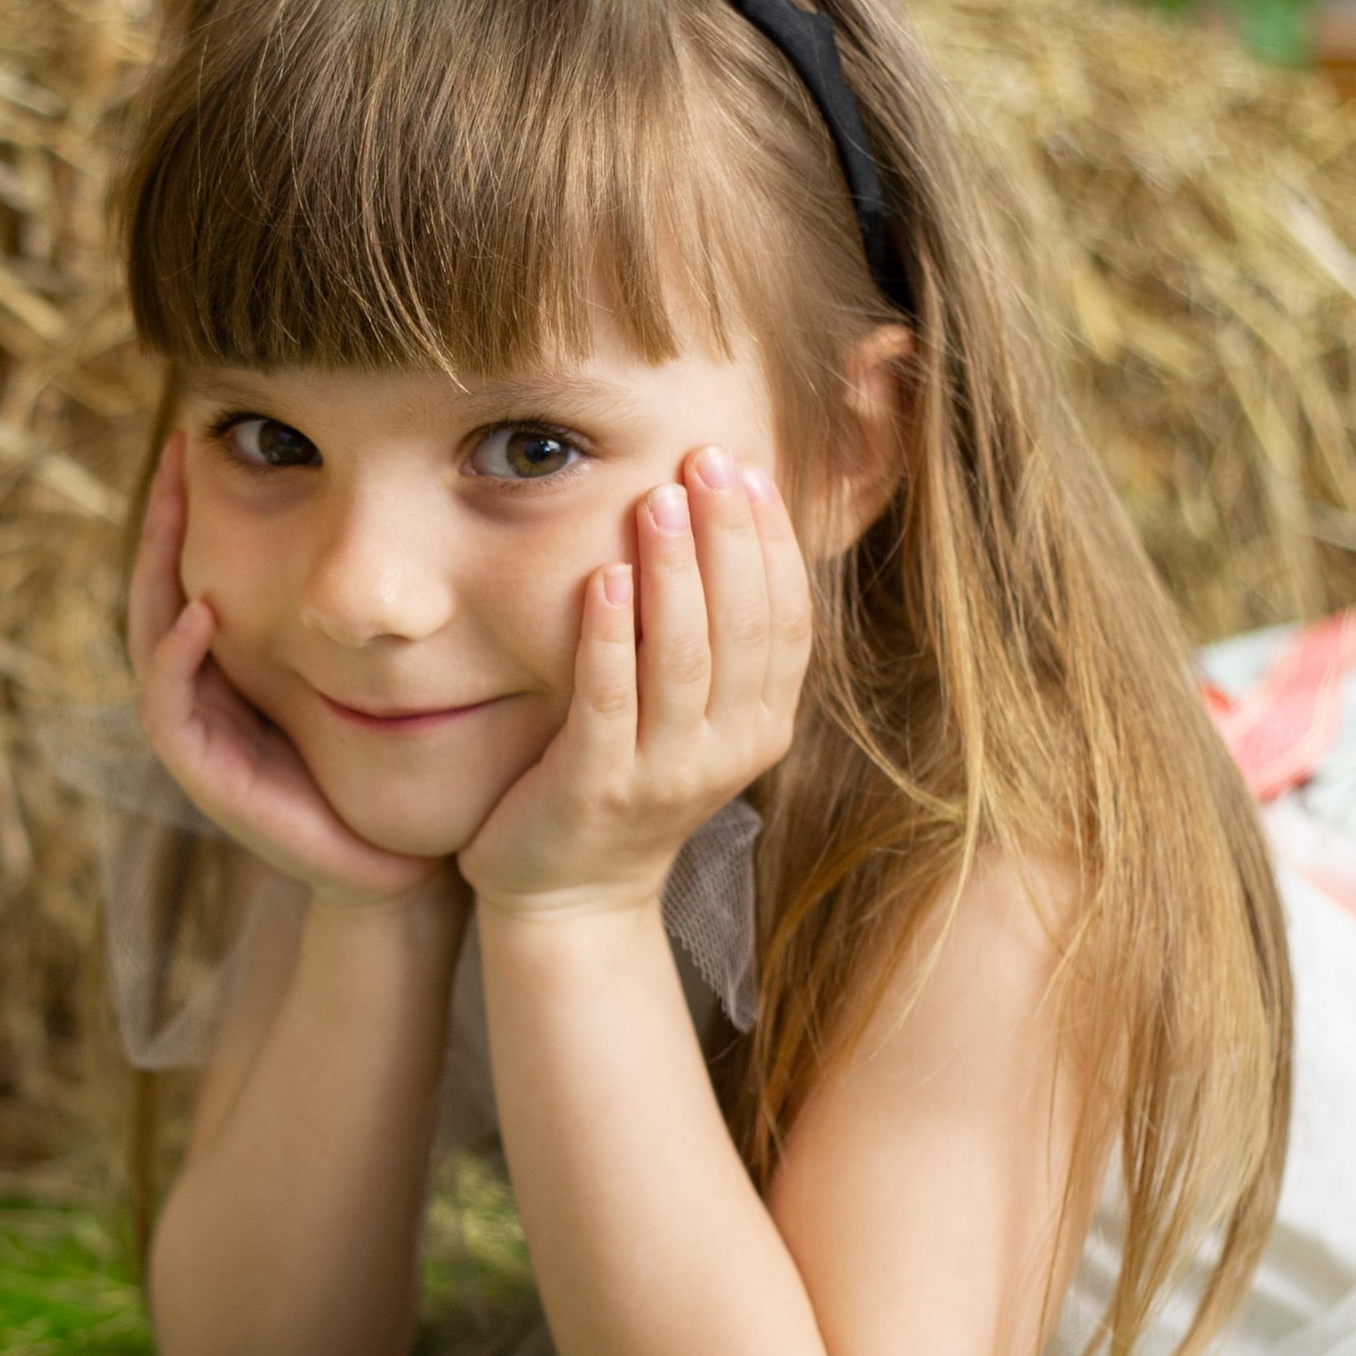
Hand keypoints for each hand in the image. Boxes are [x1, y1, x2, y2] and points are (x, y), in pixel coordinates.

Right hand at [128, 434, 438, 905]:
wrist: (396, 870)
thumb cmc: (400, 768)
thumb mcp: (390, 665)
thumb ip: (385, 608)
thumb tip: (415, 518)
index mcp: (240, 661)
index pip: (198, 566)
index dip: (197, 506)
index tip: (211, 434)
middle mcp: (211, 689)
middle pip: (162, 586)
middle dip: (168, 517)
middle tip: (185, 445)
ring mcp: (203, 731)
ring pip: (152, 635)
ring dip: (159, 567)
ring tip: (177, 502)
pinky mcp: (208, 774)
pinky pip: (170, 707)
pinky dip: (179, 659)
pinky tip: (202, 611)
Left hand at [460, 447, 810, 919]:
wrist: (568, 894)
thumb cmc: (624, 780)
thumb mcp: (692, 714)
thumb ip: (714, 641)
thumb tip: (722, 520)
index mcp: (762, 726)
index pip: (787, 620)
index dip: (772, 542)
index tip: (748, 469)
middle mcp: (727, 752)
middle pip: (745, 629)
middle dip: (729, 537)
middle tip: (706, 460)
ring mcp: (664, 775)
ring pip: (685, 659)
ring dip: (675, 573)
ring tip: (659, 501)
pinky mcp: (597, 789)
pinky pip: (610, 702)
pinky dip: (610, 637)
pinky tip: (603, 578)